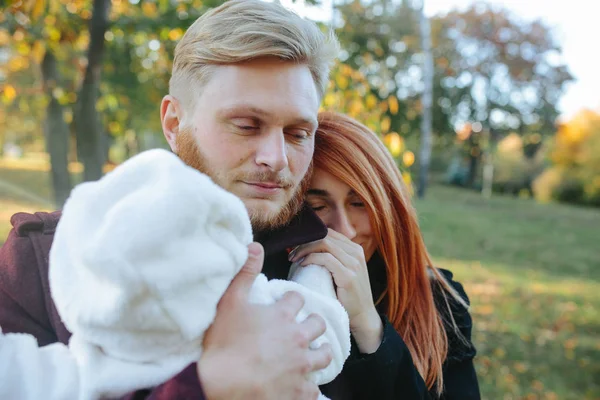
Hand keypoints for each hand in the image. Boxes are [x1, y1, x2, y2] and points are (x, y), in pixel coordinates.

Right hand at [198, 242, 332, 399]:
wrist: (225, 385)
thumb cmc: (224, 343)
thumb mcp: (229, 302)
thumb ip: (245, 273)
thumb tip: (255, 245)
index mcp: (282, 315)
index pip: (298, 299)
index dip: (292, 300)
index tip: (287, 304)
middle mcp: (297, 337)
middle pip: (317, 324)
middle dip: (313, 323)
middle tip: (304, 327)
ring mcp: (301, 365)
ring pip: (324, 355)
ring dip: (320, 352)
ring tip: (314, 353)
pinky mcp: (299, 390)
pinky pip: (314, 388)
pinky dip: (309, 387)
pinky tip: (303, 386)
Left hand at [290, 229, 382, 353]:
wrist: (362, 316)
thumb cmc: (347, 295)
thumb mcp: (342, 271)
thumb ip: (332, 258)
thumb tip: (308, 248)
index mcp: (355, 248)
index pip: (329, 232)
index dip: (310, 236)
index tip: (296, 246)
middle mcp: (356, 252)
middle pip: (325, 235)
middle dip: (305, 242)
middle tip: (292, 254)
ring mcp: (354, 263)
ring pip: (324, 243)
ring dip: (305, 249)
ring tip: (294, 258)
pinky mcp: (348, 275)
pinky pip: (326, 259)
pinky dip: (311, 258)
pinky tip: (302, 264)